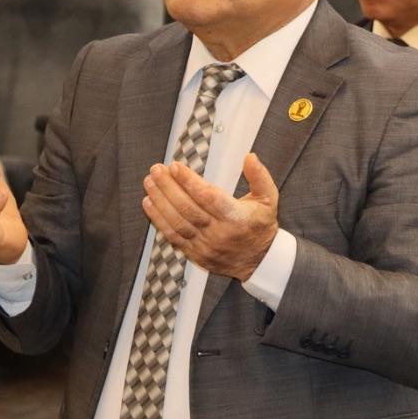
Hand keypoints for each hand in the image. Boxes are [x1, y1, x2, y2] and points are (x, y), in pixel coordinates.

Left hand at [141, 153, 278, 281]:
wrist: (259, 261)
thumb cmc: (261, 226)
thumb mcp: (268, 199)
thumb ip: (259, 177)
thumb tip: (249, 157)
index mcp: (237, 218)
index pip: (209, 197)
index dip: (190, 181)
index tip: (176, 166)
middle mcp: (220, 233)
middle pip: (188, 208)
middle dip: (168, 187)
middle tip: (157, 170)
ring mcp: (205, 245)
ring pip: (177, 223)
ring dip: (160, 202)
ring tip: (150, 183)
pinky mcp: (195, 253)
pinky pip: (172, 236)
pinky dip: (158, 220)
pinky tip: (149, 203)